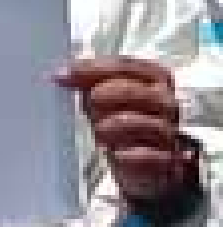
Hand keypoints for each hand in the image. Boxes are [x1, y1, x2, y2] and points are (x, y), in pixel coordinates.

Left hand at [57, 57, 187, 201]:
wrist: (144, 161)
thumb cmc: (119, 118)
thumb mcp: (103, 94)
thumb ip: (85, 80)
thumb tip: (58, 75)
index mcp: (154, 77)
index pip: (124, 65)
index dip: (91, 68)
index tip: (62, 75)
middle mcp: (167, 101)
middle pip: (132, 91)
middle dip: (105, 98)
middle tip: (92, 106)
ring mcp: (169, 131)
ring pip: (138, 123)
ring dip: (112, 127)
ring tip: (101, 131)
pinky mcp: (167, 160)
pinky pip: (147, 156)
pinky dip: (128, 155)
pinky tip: (117, 154)